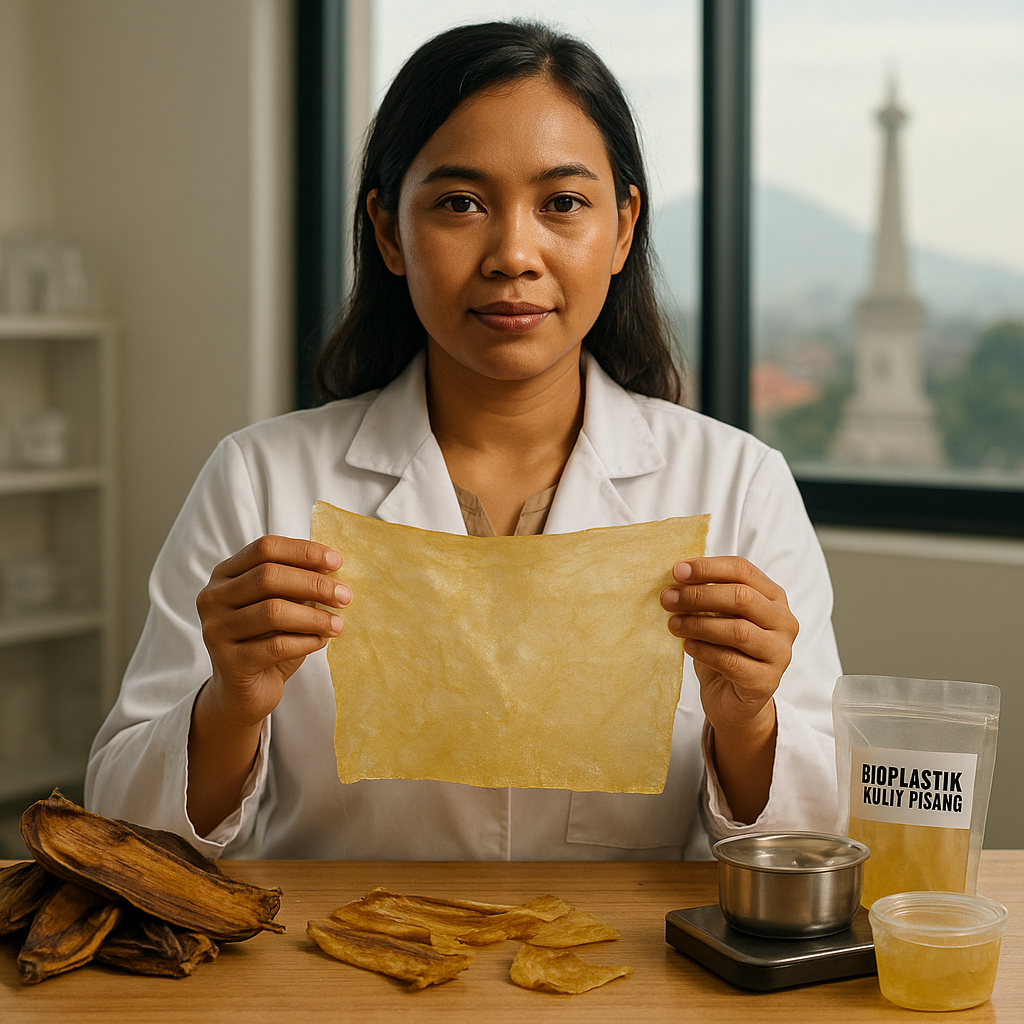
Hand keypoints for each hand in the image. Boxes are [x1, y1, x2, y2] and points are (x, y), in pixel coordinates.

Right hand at [196, 536, 349, 728]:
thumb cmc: (267, 641)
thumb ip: (296, 585)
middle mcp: (212, 598)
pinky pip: (276, 646)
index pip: (264, 548)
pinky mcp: (228, 662)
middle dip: (314, 584)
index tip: (337, 561)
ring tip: (337, 624)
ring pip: (273, 612)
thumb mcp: (281, 605)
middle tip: (345, 596)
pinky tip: (321, 642)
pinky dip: (306, 642)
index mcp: (225, 575)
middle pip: (268, 577)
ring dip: (314, 617)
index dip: (303, 551)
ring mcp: (216, 630)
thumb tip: (333, 568)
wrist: (245, 692)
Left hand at [661, 556, 796, 821]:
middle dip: (699, 595)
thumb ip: (705, 596)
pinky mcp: (766, 681)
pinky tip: (687, 646)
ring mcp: (780, 653)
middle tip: (668, 599)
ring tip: (673, 624)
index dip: (708, 568)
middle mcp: (784, 622)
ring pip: (737, 630)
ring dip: (698, 624)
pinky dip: (704, 650)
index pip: (743, 570)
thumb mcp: (714, 618)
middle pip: (742, 597)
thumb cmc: (723, 651)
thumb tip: (676, 577)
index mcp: (773, 598)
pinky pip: (731, 661)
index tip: (677, 570)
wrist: (733, 701)